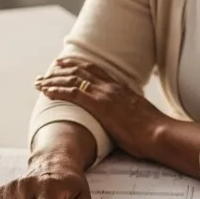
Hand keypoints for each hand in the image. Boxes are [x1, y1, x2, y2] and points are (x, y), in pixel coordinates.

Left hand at [33, 58, 165, 155]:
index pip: (96, 70)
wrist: (159, 133)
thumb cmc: (153, 131)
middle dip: (62, 70)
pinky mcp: (98, 105)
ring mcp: (104, 94)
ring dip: (53, 79)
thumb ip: (128, 111)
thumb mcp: (139, 116)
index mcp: (121, 87)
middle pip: (81, 71)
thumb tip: (125, 118)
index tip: (67, 64)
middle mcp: (111, 86)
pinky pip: (72, 93)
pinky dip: (56, 90)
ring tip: (40, 81)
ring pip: (72, 79)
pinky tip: (45, 91)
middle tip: (48, 70)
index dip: (79, 66)